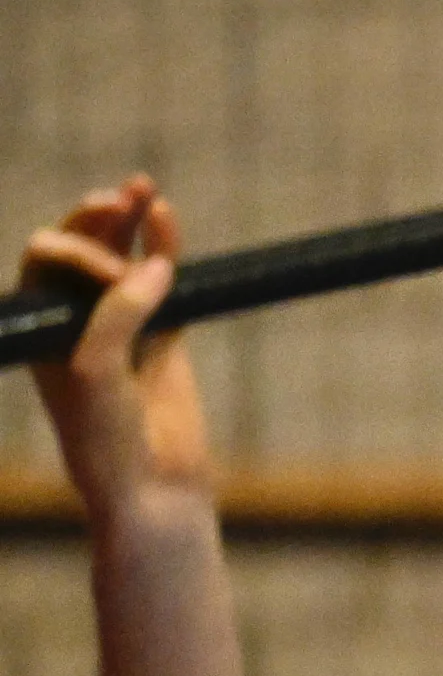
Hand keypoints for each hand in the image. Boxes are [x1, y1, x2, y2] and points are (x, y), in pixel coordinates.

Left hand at [21, 176, 208, 528]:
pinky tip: (167, 221)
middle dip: (96, 220)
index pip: (46, 261)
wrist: (148, 487)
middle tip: (117, 198)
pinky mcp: (165, 341)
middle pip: (82, 250)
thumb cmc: (102, 432)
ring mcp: (123, 328)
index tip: (112, 276)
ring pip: (126, 261)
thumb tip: (159, 264)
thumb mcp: (94, 364)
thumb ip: (120, 310)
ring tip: (144, 189)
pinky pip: (166, 286)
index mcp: (41, 325)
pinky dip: (167, 253)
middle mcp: (77, 320)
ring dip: (132, 224)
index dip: (77, 249)